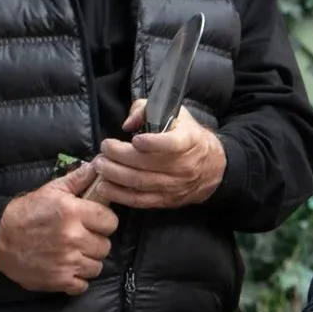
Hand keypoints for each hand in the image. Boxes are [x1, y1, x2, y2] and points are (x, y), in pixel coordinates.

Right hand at [0, 164, 115, 293]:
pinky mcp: (59, 280)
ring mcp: (67, 262)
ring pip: (97, 267)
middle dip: (95, 242)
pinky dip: (76, 280)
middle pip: (105, 246)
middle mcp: (73, 238)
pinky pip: (82, 285)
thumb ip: (78, 180)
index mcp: (73, 213)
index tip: (93, 223)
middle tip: (80, 238)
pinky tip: (66, 268)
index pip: (111, 222)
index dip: (103, 222)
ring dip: (87, 262)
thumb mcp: (51, 190)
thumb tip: (98, 166)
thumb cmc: (25, 212)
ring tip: (72, 254)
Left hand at [88, 97, 226, 210]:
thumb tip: (128, 124)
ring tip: (100, 165)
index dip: (153, 143)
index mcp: (189, 141)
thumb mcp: (177, 115)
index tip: (136, 139)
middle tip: (104, 149)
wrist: (213, 167)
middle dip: (119, 156)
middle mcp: (183, 166)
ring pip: (139, 183)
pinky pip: (139, 200)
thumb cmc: (189, 137)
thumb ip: (147, 110)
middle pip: (146, 164)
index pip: (173, 144)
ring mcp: (174, 186)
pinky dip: (119, 195)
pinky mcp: (166, 200)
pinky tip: (104, 186)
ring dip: (114, 175)